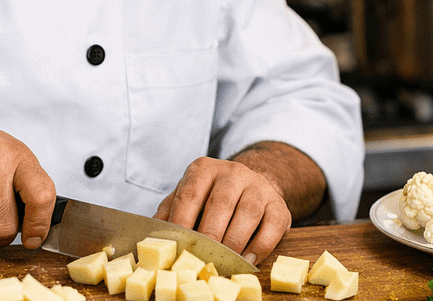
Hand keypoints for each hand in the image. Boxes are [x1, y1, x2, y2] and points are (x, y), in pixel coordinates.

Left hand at [153, 156, 291, 264]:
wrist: (250, 187)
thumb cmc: (210, 198)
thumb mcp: (187, 198)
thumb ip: (169, 213)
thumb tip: (153, 237)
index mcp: (203, 169)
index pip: (189, 196)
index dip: (182, 223)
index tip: (177, 247)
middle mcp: (233, 172)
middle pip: (220, 203)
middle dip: (210, 235)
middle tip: (201, 259)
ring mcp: (259, 186)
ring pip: (248, 213)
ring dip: (235, 242)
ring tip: (224, 263)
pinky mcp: (279, 204)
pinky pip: (273, 225)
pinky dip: (260, 246)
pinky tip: (247, 260)